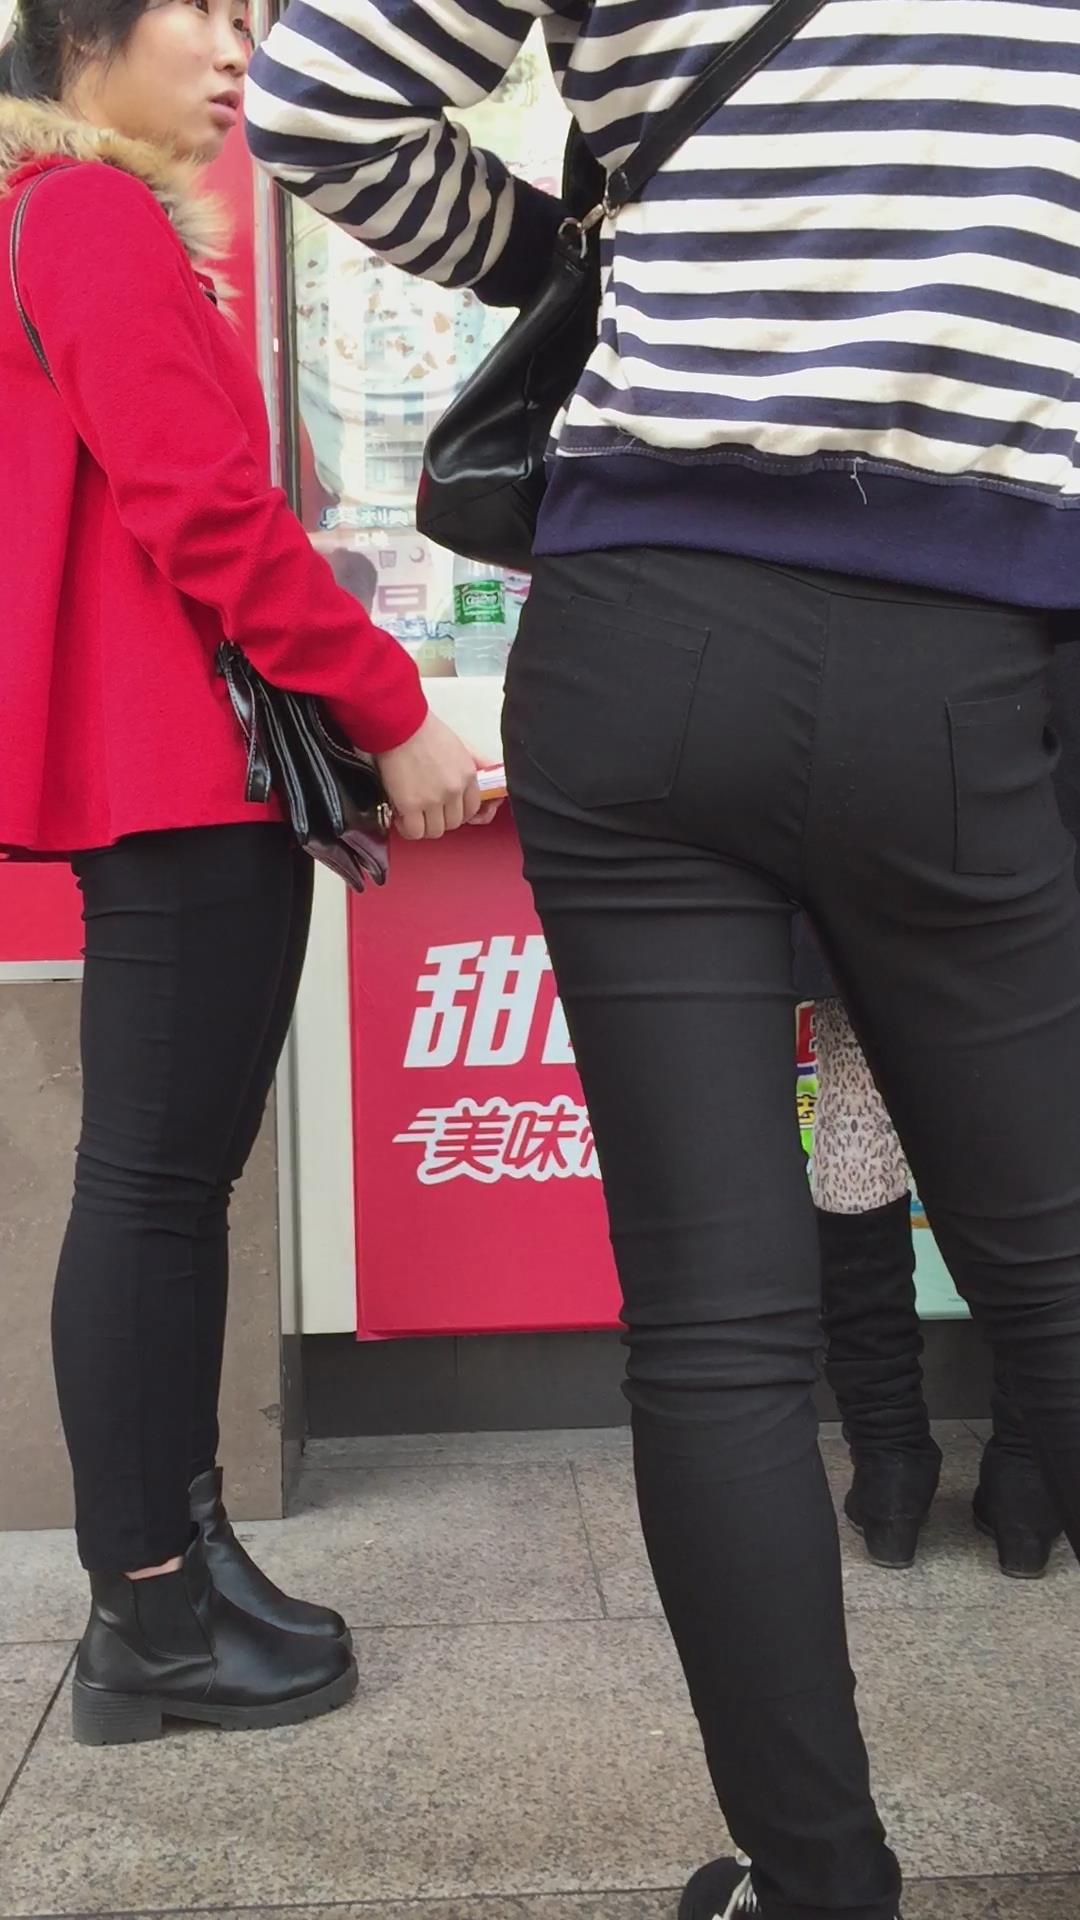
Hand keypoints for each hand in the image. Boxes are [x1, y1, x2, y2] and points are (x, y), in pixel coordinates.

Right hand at [375, 712, 497, 840]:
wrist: (399, 724)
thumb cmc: (422, 729)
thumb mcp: (460, 745)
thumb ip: (475, 762)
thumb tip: (488, 772)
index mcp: (468, 775)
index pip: (471, 809)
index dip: (457, 812)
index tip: (446, 810)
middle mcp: (454, 790)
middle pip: (454, 823)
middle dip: (440, 819)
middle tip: (427, 811)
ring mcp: (433, 799)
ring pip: (435, 831)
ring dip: (423, 826)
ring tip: (413, 815)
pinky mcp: (411, 805)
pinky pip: (415, 832)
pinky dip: (408, 829)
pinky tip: (401, 818)